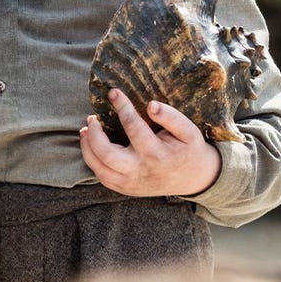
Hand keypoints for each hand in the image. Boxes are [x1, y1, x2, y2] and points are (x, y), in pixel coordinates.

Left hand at [80, 88, 222, 196]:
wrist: (194, 180)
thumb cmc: (189, 150)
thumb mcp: (189, 132)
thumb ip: (172, 117)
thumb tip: (151, 105)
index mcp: (156, 154)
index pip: (133, 126)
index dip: (121, 106)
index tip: (113, 92)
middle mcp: (139, 170)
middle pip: (106, 153)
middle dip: (94, 133)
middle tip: (92, 118)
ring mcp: (130, 183)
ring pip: (98, 168)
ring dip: (87, 147)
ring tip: (86, 130)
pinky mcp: (125, 189)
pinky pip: (101, 176)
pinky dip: (92, 160)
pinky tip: (92, 145)